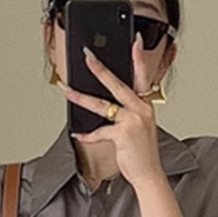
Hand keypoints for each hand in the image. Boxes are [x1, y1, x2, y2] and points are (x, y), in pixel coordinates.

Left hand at [64, 33, 166, 188]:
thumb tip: (105, 108)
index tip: (135, 42)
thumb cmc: (143, 154)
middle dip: (100, 69)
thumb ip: (127, 114)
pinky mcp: (123, 134)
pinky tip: (78, 134)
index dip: (139, 59)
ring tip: (68, 90)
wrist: (149, 174)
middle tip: (87, 56)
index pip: (143, 77)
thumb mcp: (140, 129)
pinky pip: (99, 131)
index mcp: (146, 106)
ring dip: (81, 97)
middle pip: (117, 84)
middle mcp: (141, 110)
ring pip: (102, 105)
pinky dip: (87, 135)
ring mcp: (133, 121)